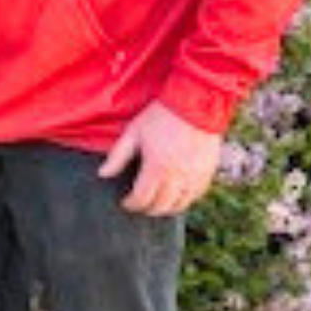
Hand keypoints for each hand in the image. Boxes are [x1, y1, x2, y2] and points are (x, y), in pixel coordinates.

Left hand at [98, 100, 222, 216]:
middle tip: (139, 204)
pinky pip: (196, 195)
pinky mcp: (208, 172)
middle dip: (147, 209)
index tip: (125, 202)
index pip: (142, 199)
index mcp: (157, 168)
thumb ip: (118, 156)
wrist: (194, 101)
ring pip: (180, 206)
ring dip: (166, 208)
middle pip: (161, 207)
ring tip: (157, 203)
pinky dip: (185, 199)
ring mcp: (195, 176)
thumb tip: (102, 174)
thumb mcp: (133, 131)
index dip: (131, 204)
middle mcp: (177, 177)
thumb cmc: (160, 115)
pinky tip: (176, 195)